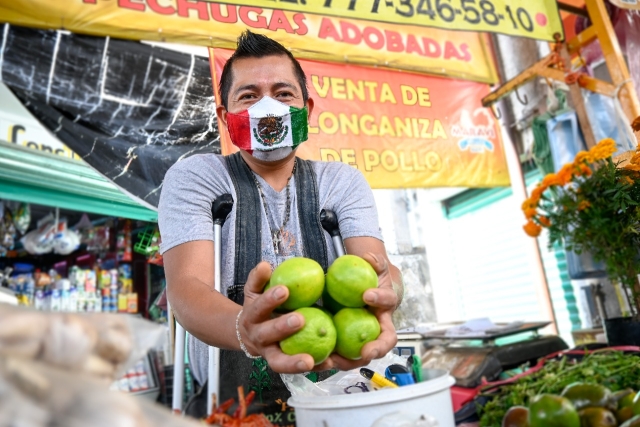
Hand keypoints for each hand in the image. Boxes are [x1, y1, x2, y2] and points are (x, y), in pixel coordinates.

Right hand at [238, 261, 315, 373]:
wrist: (246, 335)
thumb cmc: (257, 308)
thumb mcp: (253, 292)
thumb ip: (258, 279)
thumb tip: (265, 265)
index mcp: (252, 317)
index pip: (259, 307)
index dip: (270, 300)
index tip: (284, 289)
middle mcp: (258, 338)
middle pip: (268, 335)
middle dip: (281, 327)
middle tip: (300, 319)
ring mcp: (269, 354)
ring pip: (278, 362)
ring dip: (293, 362)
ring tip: (310, 360)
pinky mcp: (283, 365)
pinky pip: (296, 369)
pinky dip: (312, 367)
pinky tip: (329, 363)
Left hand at [317, 252, 398, 371]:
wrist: (362, 291)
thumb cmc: (371, 280)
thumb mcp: (376, 268)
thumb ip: (375, 262)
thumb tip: (368, 258)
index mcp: (384, 311)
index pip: (389, 307)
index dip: (381, 301)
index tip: (367, 294)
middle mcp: (375, 330)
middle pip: (381, 345)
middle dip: (374, 350)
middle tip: (365, 352)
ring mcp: (359, 341)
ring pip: (357, 357)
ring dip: (346, 362)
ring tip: (331, 361)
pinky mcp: (342, 345)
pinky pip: (336, 355)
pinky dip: (325, 359)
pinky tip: (310, 360)